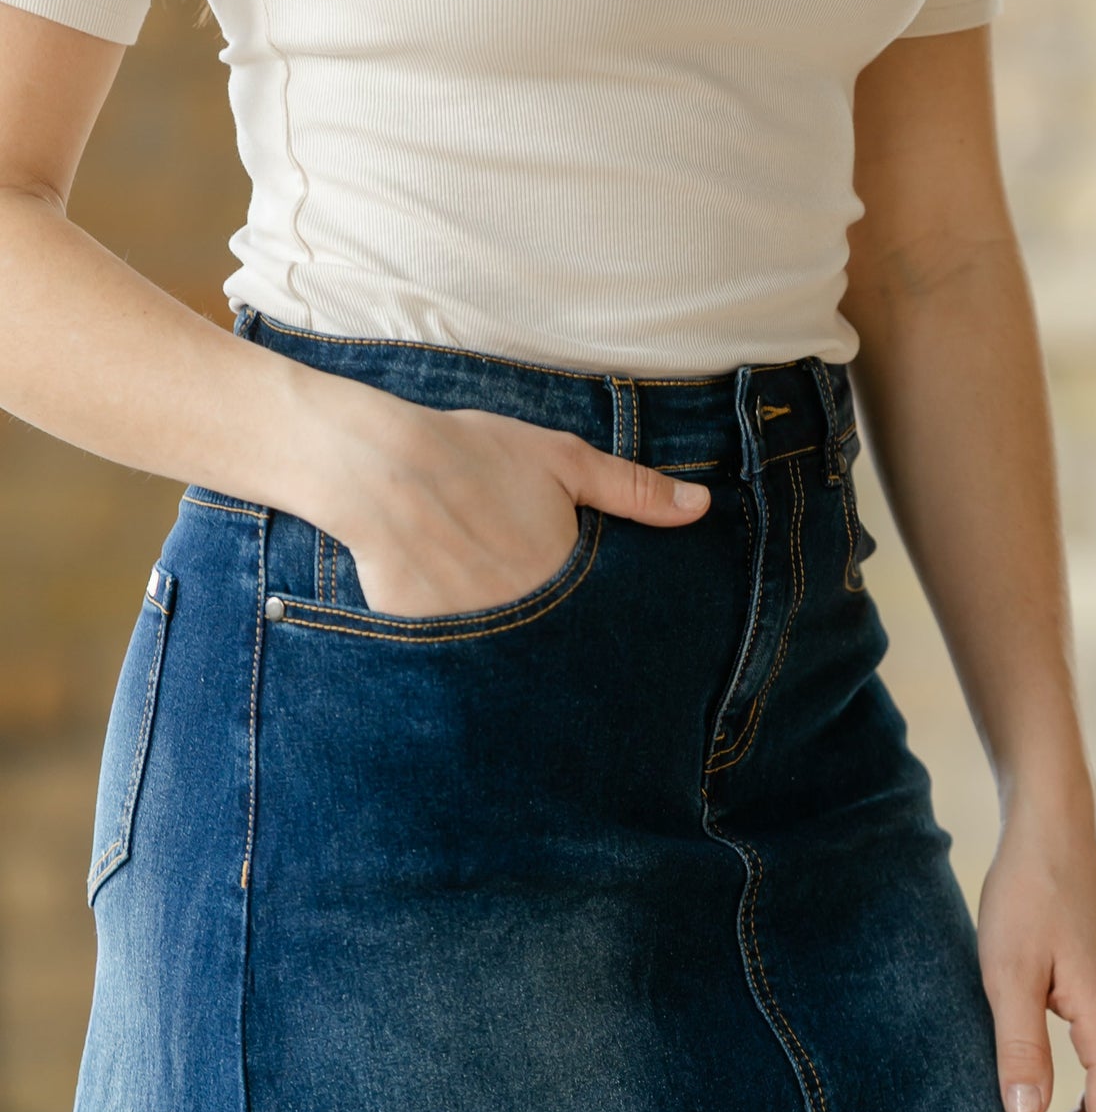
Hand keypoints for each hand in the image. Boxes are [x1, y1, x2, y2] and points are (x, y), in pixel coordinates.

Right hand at [309, 382, 710, 618]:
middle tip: (517, 585)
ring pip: (502, 655)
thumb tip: (701, 507)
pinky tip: (439, 602)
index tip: (577, 595)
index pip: (595, 620)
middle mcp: (524, 623)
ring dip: (503, 640)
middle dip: (548, 629)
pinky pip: (446, 656)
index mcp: (565, 584)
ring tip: (481, 594)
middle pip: (551, 643)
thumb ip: (635, 490)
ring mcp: (472, 640)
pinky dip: (449, 640)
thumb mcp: (563, 461)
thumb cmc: (474, 455)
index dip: (590, 611)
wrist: (378, 466)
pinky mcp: (423, 646)